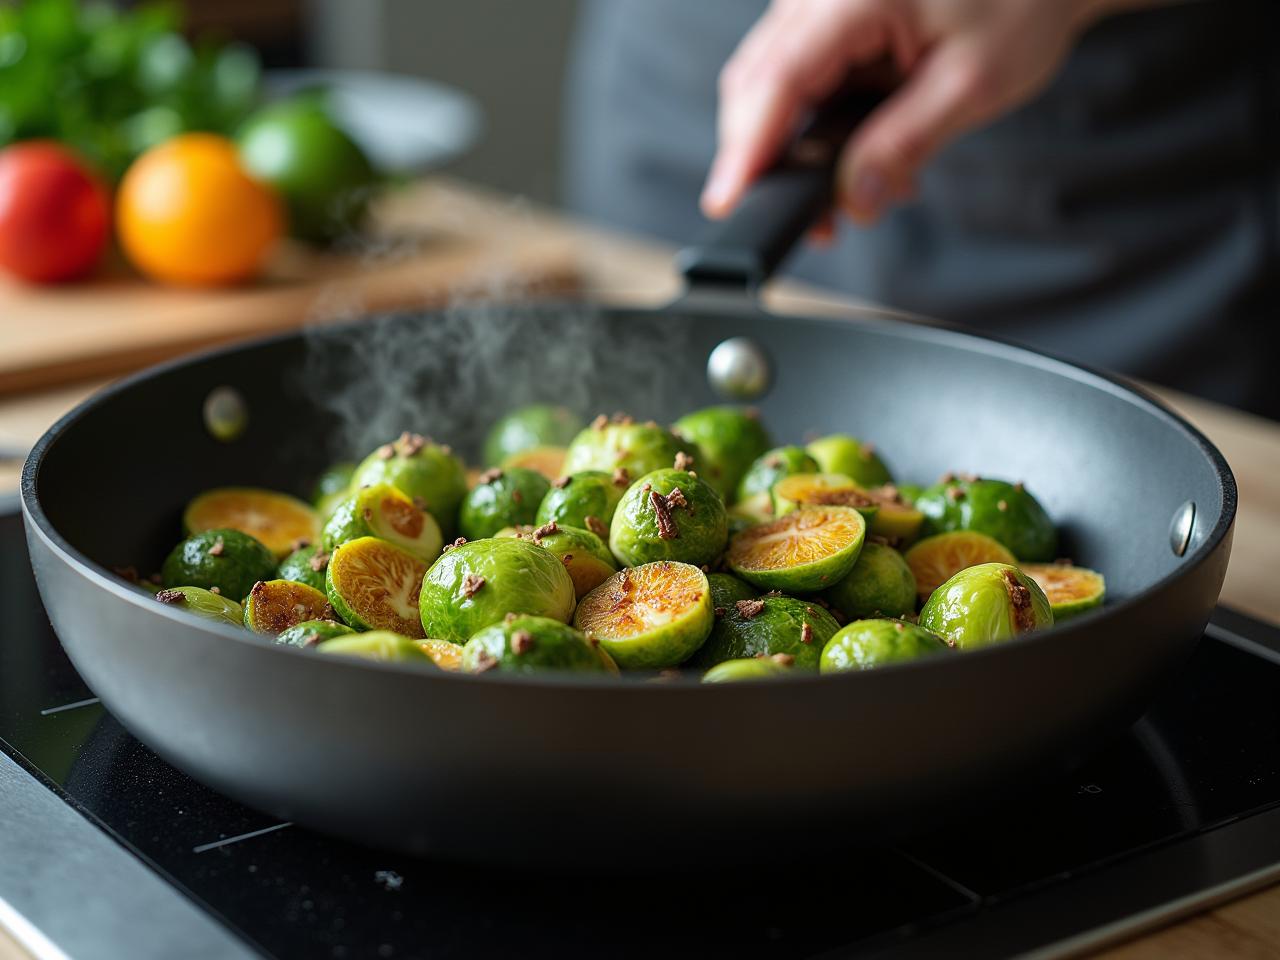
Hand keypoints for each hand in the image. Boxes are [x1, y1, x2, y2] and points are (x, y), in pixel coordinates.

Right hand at [702, 0, 1132, 227]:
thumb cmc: (1021, 2)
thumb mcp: (973, 84)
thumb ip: (904, 142)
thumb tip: (852, 197)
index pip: (776, 81)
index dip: (747, 149)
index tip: (728, 202)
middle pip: (755, 84)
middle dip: (768, 161)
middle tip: (814, 222)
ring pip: (767, 82)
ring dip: (790, 147)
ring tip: (845, 195)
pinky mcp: (824, 13)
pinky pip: (793, 72)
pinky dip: (810, 121)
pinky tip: (850, 154)